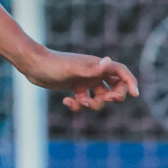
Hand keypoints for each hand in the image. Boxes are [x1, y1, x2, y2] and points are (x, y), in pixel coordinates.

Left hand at [21, 48, 138, 112]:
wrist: (33, 65)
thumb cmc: (52, 64)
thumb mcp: (71, 68)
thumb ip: (90, 68)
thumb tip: (108, 62)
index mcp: (97, 65)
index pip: (121, 72)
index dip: (130, 82)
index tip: (135, 95)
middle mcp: (94, 72)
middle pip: (115, 86)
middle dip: (113, 97)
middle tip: (104, 100)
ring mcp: (85, 80)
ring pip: (100, 96)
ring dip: (95, 104)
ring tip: (81, 103)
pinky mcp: (75, 87)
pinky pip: (85, 100)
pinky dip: (79, 105)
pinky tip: (67, 102)